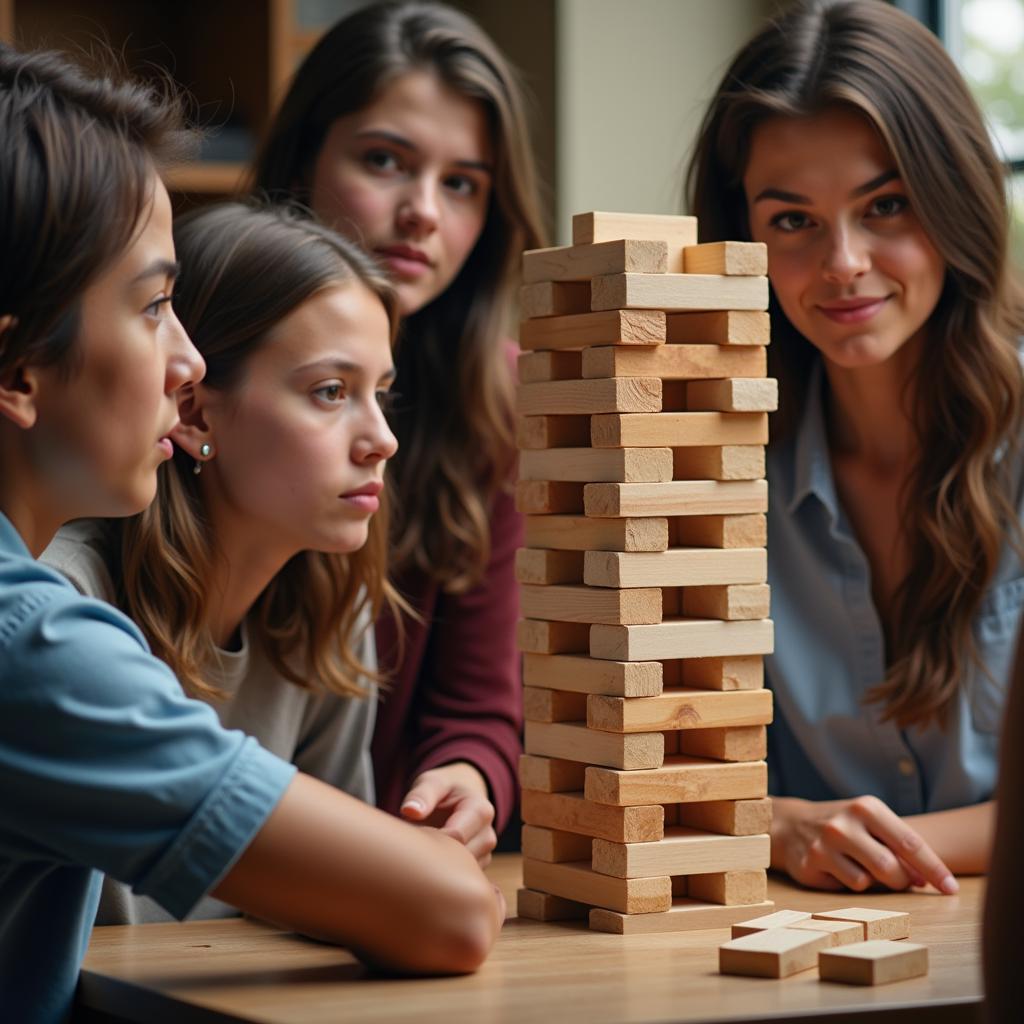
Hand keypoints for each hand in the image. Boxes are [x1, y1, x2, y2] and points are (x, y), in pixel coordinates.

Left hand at [400, 762, 496, 866]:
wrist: (459, 797)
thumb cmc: (444, 790)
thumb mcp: (432, 783)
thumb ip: (422, 795)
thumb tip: (410, 811)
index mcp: (481, 811)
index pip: (456, 836)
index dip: (432, 836)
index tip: (418, 831)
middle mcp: (488, 835)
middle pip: (459, 857)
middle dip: (435, 852)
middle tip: (420, 841)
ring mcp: (485, 854)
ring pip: (459, 872)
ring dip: (439, 864)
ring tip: (428, 847)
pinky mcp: (478, 867)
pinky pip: (459, 879)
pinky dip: (444, 873)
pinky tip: (434, 858)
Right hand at [772, 795, 958, 894]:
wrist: (790, 824)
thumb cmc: (844, 826)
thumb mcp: (871, 824)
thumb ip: (898, 847)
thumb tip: (926, 880)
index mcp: (866, 808)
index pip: (910, 843)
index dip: (934, 869)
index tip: (952, 888)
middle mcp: (845, 824)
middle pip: (892, 868)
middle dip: (902, 881)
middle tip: (901, 880)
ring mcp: (825, 844)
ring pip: (868, 882)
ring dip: (874, 883)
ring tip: (862, 867)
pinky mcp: (810, 864)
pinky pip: (846, 888)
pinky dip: (850, 884)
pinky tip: (839, 870)